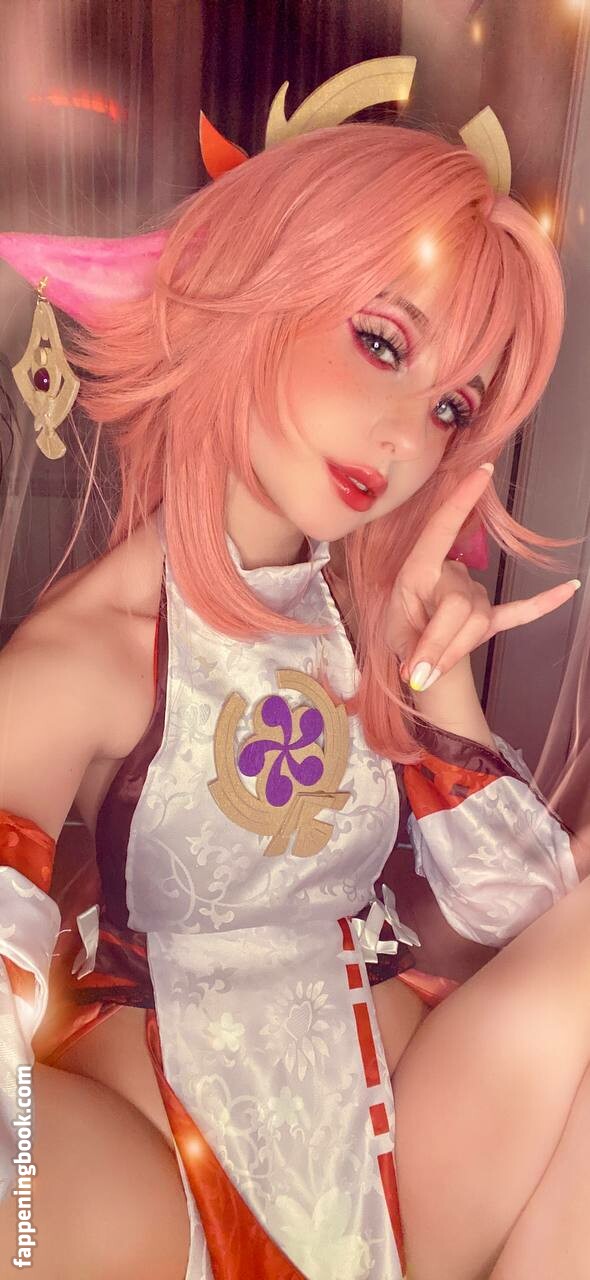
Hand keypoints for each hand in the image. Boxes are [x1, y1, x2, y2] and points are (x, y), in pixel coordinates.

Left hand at [388, 464, 580, 692]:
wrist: (415, 652)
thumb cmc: (402, 633)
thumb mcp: (396, 638)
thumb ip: (415, 648)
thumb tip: (423, 673)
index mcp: (418, 570)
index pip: (441, 529)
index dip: (460, 501)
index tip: (481, 472)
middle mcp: (450, 574)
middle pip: (459, 605)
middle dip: (440, 642)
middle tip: (418, 671)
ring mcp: (474, 593)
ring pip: (476, 621)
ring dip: (454, 650)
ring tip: (429, 668)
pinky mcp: (491, 614)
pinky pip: (520, 609)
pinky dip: (542, 603)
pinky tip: (567, 590)